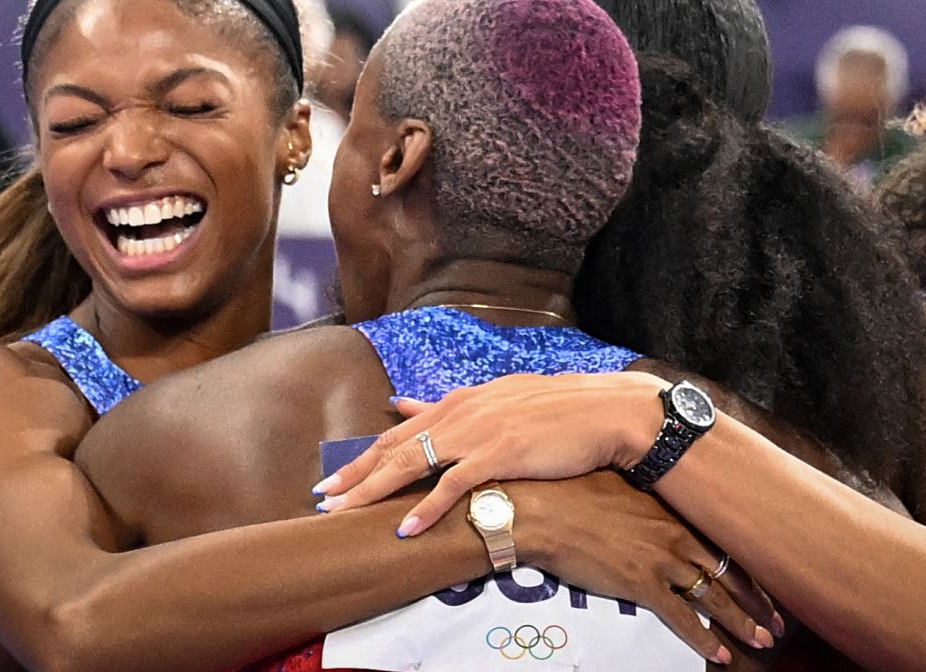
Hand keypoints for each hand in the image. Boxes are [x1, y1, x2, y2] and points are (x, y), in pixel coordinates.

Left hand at [315, 372, 667, 533]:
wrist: (604, 411)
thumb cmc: (557, 410)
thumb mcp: (499, 399)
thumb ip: (451, 407)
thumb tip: (405, 403)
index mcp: (462, 399)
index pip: (400, 431)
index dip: (364, 456)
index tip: (333, 478)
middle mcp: (463, 411)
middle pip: (395, 446)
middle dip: (355, 473)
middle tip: (322, 498)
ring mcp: (479, 432)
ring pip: (414, 463)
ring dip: (375, 489)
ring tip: (345, 512)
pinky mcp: (500, 453)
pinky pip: (454, 485)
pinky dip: (426, 507)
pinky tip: (406, 527)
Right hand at [514, 472, 778, 663]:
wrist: (545, 510)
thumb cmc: (574, 490)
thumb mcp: (619, 481)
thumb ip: (647, 494)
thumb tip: (654, 494)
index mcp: (674, 511)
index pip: (724, 542)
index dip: (748, 566)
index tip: (766, 582)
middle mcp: (677, 536)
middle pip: (729, 573)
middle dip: (757, 601)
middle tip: (776, 622)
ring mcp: (662, 561)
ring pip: (715, 598)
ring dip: (741, 623)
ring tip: (761, 641)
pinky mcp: (643, 586)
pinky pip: (683, 619)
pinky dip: (704, 639)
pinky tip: (720, 655)